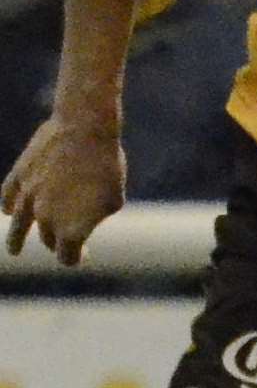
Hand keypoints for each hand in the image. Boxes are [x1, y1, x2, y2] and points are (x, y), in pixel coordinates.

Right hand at [2, 116, 125, 266]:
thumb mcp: (114, 196)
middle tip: (60, 243)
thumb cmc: (107, 163)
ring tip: (15, 250)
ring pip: (19, 228)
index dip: (75, 258)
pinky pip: (9, 197)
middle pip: (49, 239)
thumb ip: (98, 215)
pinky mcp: (19, 176)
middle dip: (56, 242)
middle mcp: (45, 219)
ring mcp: (28, 198)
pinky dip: (9, 206)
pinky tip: (10, 210)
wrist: (85, 129)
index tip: (80, 258)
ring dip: (16, 241)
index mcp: (70, 229)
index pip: (68, 256)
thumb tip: (87, 219)